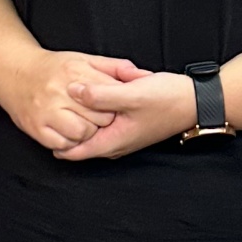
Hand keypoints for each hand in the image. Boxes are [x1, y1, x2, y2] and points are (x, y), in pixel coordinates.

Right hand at [0, 49, 147, 152]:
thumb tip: (140, 74)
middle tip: (97, 116)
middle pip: (100, 117)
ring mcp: (46, 111)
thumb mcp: (84, 60)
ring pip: (83, 133)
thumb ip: (113, 67)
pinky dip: (69, 142)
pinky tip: (68, 132)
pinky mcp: (36, 127)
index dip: (117, 104)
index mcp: (76, 73)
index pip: (111, 96)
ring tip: (83, 124)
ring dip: (87, 132)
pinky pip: (63, 145)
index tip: (113, 105)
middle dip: (104, 119)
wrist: (15, 73)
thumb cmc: (54, 68)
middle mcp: (60, 92)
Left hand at [53, 69, 197, 160]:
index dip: (55, 138)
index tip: (44, 120)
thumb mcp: (131, 94)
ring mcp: (121, 135)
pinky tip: (89, 93)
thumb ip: (100, 94)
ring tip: (64, 98)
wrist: (197, 100)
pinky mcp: (126, 124)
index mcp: (113, 142)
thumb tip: (72, 90)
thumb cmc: (168, 99)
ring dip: (78, 117)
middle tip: (49, 105)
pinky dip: (92, 111)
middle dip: (64, 126)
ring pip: (89, 130)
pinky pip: (101, 121)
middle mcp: (115, 143)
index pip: (72, 151)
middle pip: (78, 141)